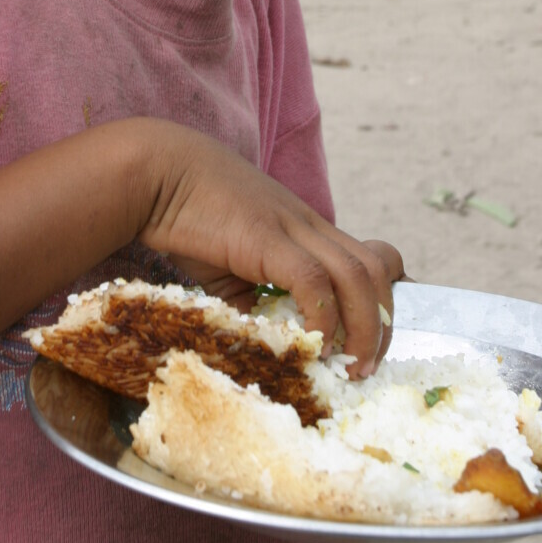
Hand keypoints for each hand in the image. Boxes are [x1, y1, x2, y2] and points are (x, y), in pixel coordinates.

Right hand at [138, 129, 402, 377]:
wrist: (155, 174)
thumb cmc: (187, 219)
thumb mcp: (231, 269)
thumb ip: (254, 304)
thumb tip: (270, 352)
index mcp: (307, 229)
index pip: (372, 256)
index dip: (386, 298)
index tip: (379, 341)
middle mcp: (309, 224)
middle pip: (377, 268)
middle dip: (384, 323)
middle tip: (367, 367)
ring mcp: (291, 226)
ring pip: (357, 274)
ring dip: (365, 327)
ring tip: (351, 367)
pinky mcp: (265, 236)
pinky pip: (312, 279)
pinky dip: (321, 316)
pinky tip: (312, 343)